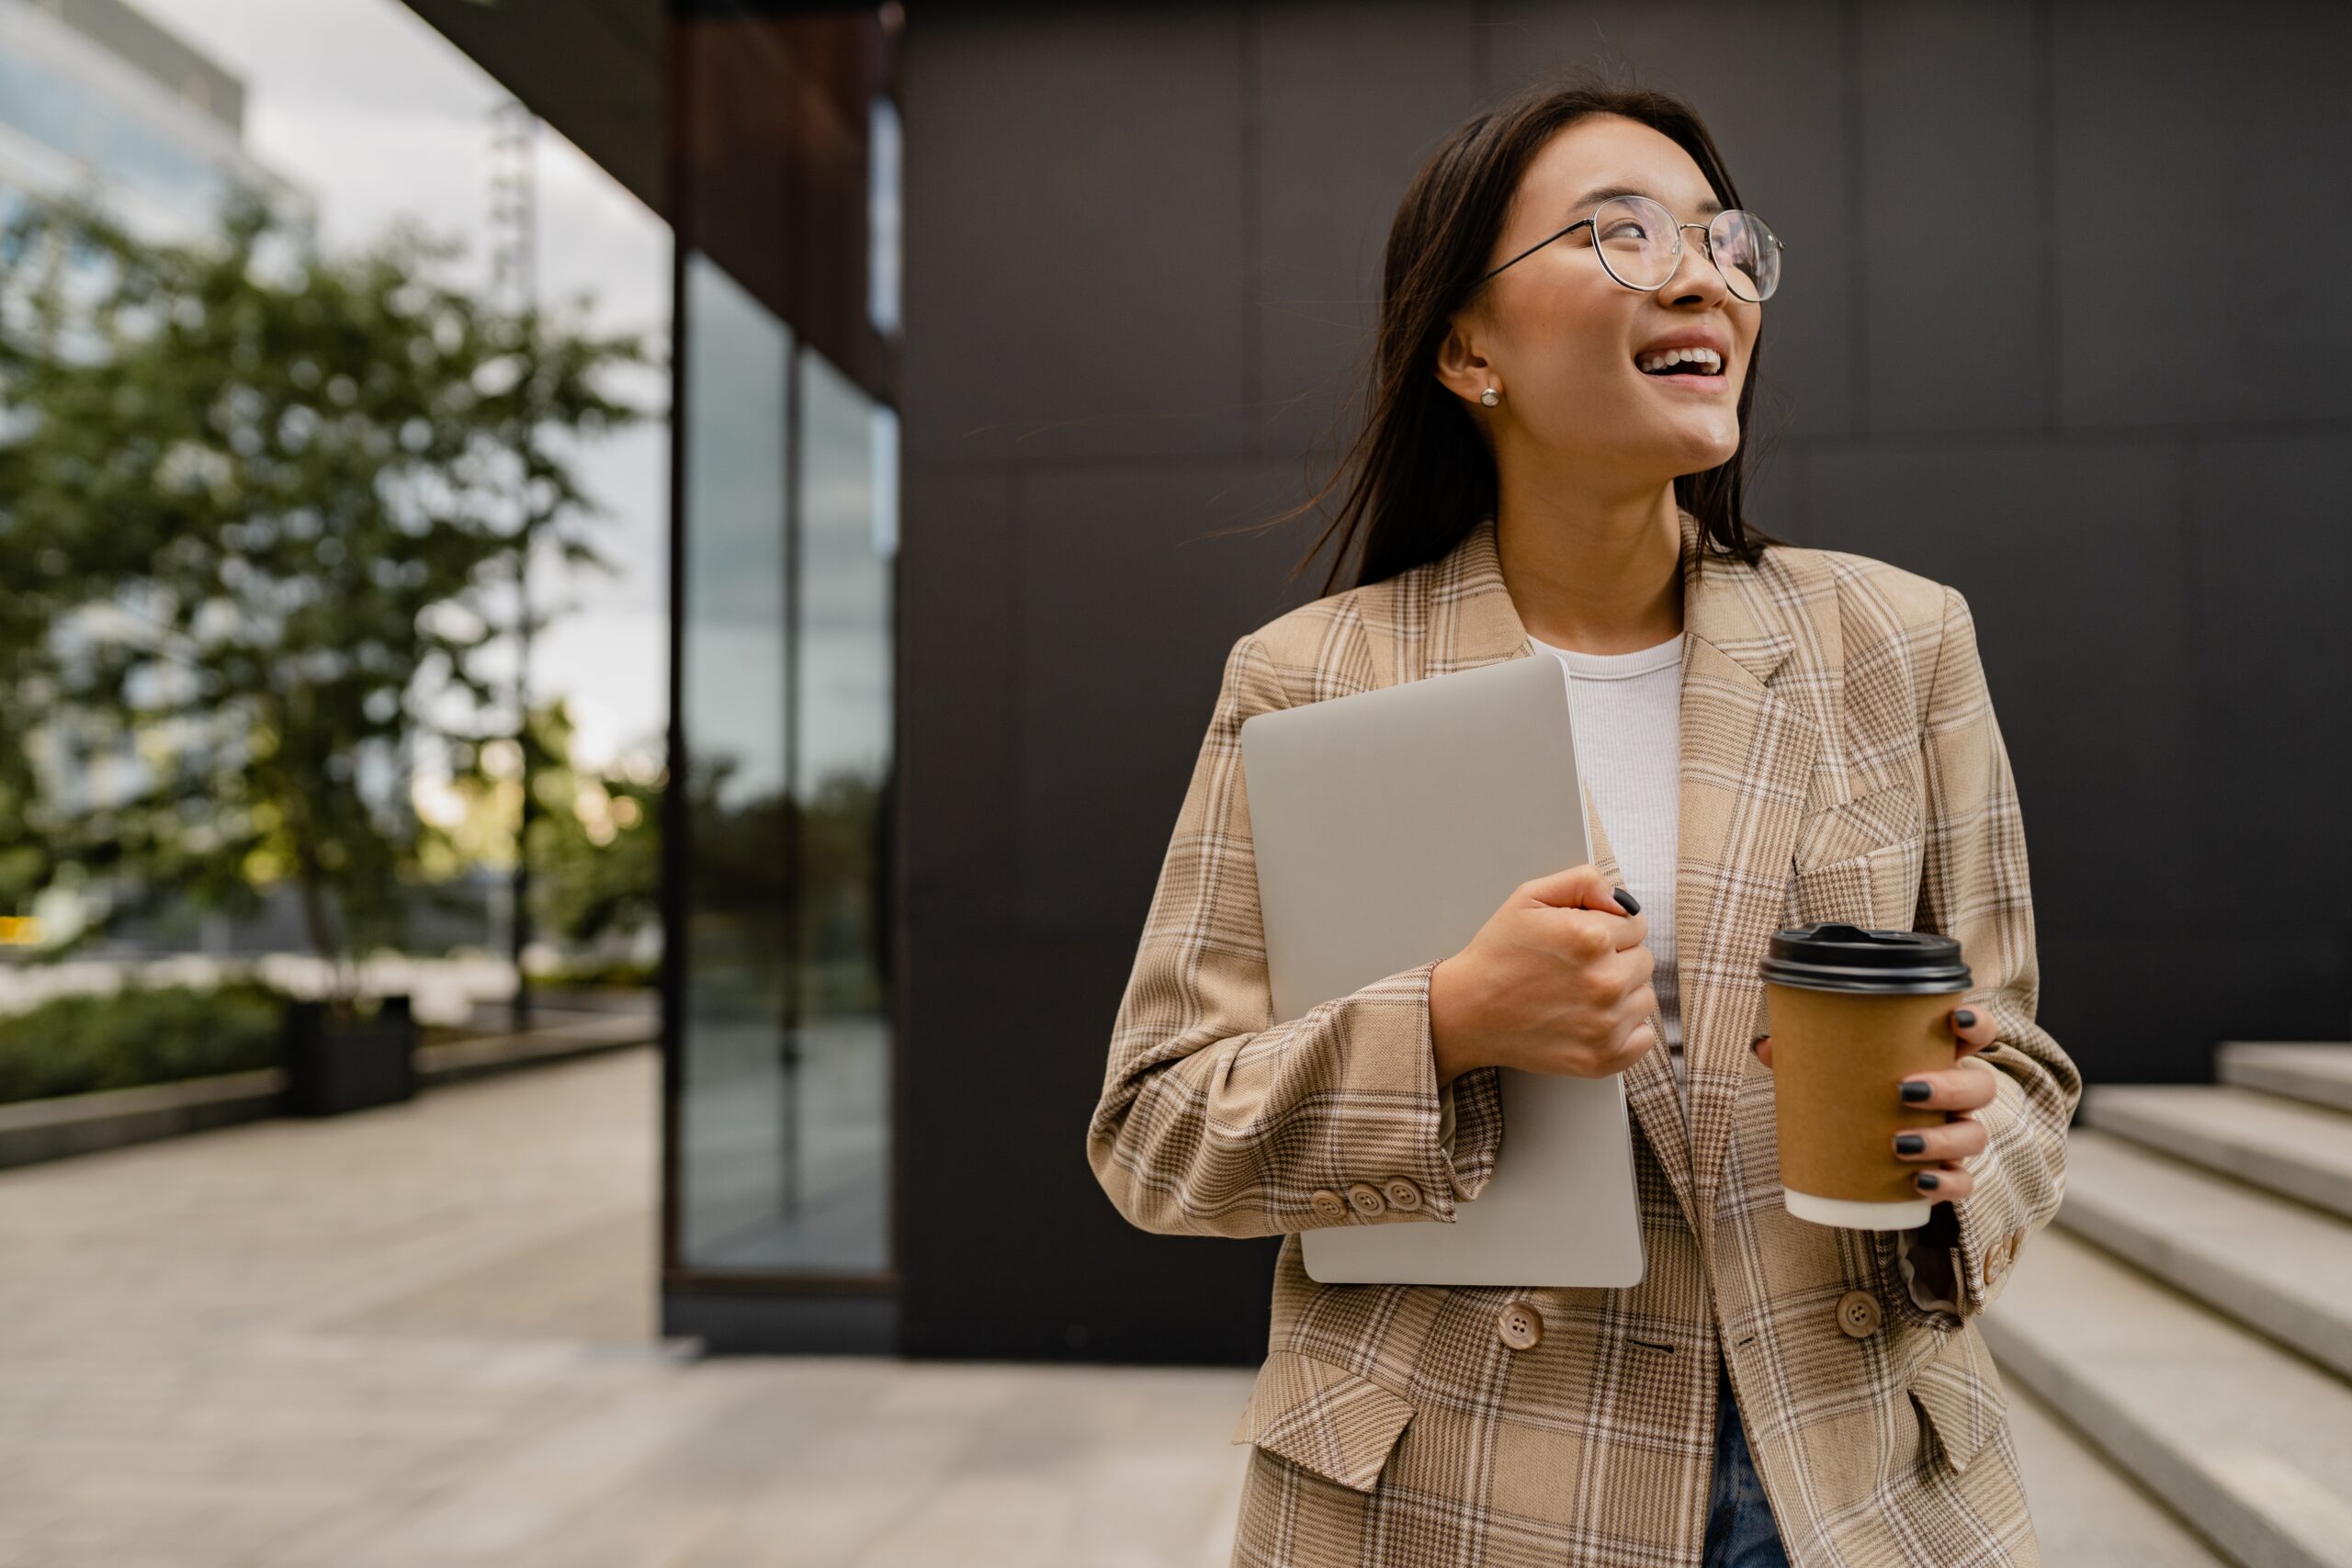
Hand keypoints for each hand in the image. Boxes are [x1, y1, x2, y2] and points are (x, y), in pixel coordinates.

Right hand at [1429, 864, 1656, 1087]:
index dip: (1608, 927)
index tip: (1581, 941)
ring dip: (1621, 995)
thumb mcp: (1530, 897)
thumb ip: (1583, 881)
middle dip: (1617, 959)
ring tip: (1579, 995)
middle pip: (1644, 960)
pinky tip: (1593, 1022)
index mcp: (1591, 937)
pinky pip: (1644, 1039)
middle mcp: (1604, 981)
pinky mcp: (1602, 1058)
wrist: (1466, 1012)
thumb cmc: (1497, 955)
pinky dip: (1626, 1032)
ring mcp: (1606, 1024)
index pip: (1636, 924)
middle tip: (1576, 969)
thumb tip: (1623, 899)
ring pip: (1644, 997)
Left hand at [1750, 1004, 1997, 1201]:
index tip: (1955, 1018)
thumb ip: (1801, 1051)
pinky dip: (1946, 1184)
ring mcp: (1956, 1134)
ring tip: (1900, 1144)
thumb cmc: (1851, 1093)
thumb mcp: (1829, 1068)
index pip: (1974, 1032)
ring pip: (1975, 1135)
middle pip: (1981, 1086)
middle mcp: (1956, 1095)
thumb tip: (1764, 1046)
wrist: (1853, 1151)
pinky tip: (1919, 1183)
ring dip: (1943, 1140)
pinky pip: (1963, 1182)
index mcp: (1935, 1057)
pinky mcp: (1948, 1173)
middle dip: (1952, 1087)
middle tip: (1907, 1090)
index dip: (1976, 1022)